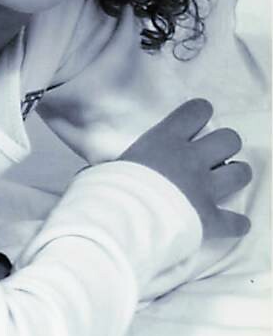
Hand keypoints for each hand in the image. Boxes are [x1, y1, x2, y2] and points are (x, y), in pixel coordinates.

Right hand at [119, 98, 251, 239]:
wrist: (122, 222)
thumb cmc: (107, 190)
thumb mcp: (105, 168)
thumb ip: (113, 167)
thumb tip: (93, 175)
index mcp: (165, 140)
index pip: (197, 110)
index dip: (199, 114)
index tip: (195, 121)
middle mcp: (191, 159)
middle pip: (229, 139)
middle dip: (224, 147)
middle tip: (211, 156)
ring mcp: (205, 188)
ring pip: (241, 173)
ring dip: (235, 177)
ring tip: (223, 183)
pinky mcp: (211, 218)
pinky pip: (237, 221)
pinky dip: (235, 223)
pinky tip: (230, 224)